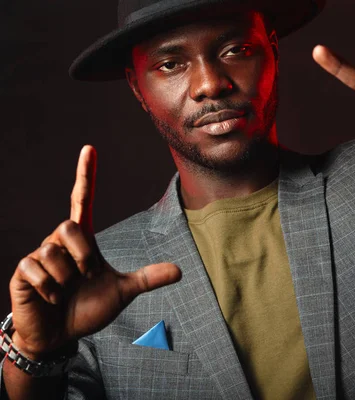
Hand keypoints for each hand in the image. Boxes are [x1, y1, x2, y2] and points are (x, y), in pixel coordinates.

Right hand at [8, 146, 181, 358]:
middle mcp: (59, 242)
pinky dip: (49, 289)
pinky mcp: (22, 272)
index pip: (83, 200)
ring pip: (53, 251)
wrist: (60, 335)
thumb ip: (147, 279)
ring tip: (66, 292)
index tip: (90, 149)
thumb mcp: (122, 292)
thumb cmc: (88, 308)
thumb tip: (180, 271)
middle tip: (87, 276)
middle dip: (83, 255)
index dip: (86, 176)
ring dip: (66, 278)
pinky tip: (51, 298)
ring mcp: (39, 256)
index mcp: (83, 241)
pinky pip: (35, 269)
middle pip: (70, 226)